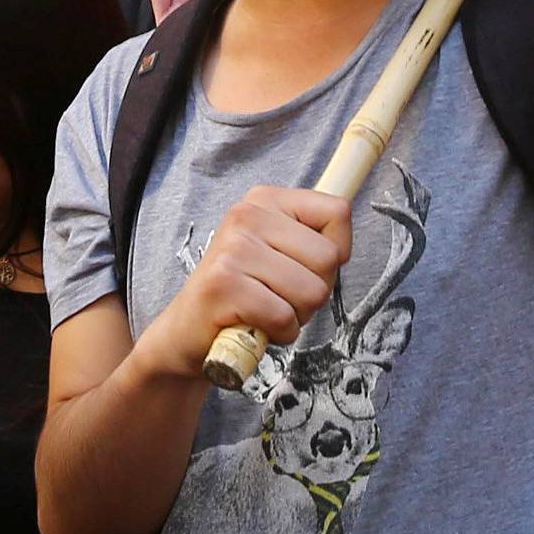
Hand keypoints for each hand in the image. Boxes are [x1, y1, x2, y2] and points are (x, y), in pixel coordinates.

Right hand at [138, 186, 349, 380]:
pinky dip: (279, 334)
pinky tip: (255, 326)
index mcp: (266, 200)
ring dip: (297, 316)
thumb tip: (346, 244)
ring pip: (312, 292)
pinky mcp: (223, 286)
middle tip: (281, 296)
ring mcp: (233, 249)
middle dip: (315, 290)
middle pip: (329, 258)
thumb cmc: (245, 293)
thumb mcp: (279, 251)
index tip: (307, 266)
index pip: (338, 212)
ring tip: (266, 311)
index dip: (337, 250)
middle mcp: (247, 216)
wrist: (186, 331)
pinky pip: (285, 317)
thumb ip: (313, 238)